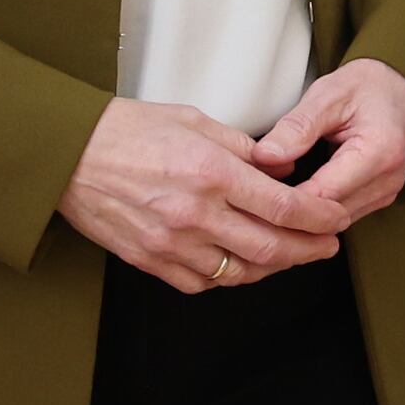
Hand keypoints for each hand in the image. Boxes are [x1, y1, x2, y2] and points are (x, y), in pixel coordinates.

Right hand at [59, 97, 339, 291]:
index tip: (336, 219)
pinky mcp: (150, 260)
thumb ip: (243, 148)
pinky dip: (228, 277)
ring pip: (239, 272)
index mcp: (212, 173)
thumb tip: (282, 167)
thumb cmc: (129, 129)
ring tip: (289, 256)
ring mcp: (172, 243)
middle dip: (308, 250)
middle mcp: (196, 214)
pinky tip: (240, 264)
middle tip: (327, 246)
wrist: (68, 154)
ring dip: (272, 267)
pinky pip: (202, 283)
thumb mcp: (194, 121)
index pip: (284, 207)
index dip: (319, 218)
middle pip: (270, 248)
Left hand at [255, 57, 404, 233]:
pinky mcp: (380, 198)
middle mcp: (389, 180)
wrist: (404, 87)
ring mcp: (387, 193)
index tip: (253, 191)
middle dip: (290, 212)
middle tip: (253, 199)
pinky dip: (317, 212)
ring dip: (303, 217)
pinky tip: (294, 198)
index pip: (324, 194)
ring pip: (335, 223)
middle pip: (330, 217)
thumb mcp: (328, 94)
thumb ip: (297, 126)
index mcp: (379, 152)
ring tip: (269, 200)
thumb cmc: (368, 86)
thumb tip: (264, 157)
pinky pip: (343, 216)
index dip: (285, 199)